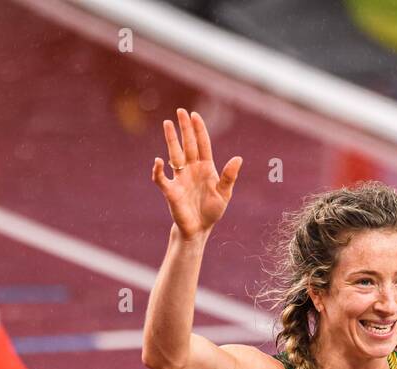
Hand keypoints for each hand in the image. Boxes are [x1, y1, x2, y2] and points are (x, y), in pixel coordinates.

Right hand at [151, 108, 242, 240]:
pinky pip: (162, 178)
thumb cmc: (212, 211)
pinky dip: (159, 171)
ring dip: (171, 140)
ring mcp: (180, 178)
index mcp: (206, 167)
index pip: (202, 144)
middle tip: (180, 111)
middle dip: (184, 128)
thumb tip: (238, 158)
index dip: (199, 130)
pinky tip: (158, 161)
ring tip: (167, 123)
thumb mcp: (224, 194)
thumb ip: (229, 176)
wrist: (199, 229)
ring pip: (174, 154)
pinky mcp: (171, 190)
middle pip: (188, 144)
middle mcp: (191, 169)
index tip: (195, 115)